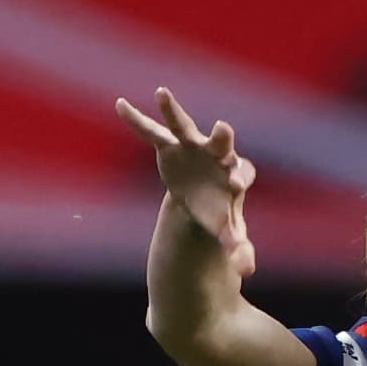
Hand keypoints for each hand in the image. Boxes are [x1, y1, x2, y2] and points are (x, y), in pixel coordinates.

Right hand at [117, 88, 258, 277]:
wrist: (202, 197)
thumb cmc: (219, 211)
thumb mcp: (227, 231)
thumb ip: (237, 247)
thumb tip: (245, 272)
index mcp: (233, 174)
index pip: (240, 172)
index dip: (239, 176)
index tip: (237, 183)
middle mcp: (215, 154)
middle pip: (221, 143)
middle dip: (221, 137)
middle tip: (223, 128)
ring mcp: (191, 147)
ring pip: (183, 126)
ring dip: (172, 111)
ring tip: (162, 93)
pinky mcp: (170, 146)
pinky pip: (152, 131)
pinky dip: (136, 120)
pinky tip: (120, 105)